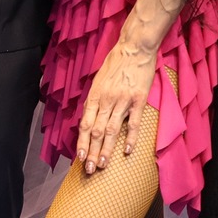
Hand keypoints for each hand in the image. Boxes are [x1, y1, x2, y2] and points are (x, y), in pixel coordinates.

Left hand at [75, 37, 157, 172]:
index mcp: (94, 96)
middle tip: (88, 169)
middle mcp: (106, 100)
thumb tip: (89, 118)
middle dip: (91, 152)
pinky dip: (130, 138)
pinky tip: (127, 151)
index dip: (81, 142)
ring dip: (106, 149)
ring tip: (102, 165)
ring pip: (111, 130)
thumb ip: (94, 100)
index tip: (79, 157)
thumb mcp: (98, 80)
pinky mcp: (138, 99)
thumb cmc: (115, 64)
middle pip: (96, 131)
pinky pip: (133, 122)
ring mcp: (122, 100)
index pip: (85, 124)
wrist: (134, 48)